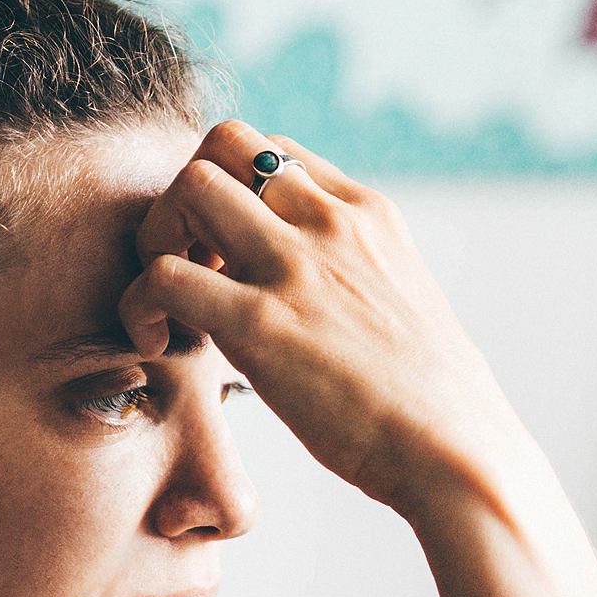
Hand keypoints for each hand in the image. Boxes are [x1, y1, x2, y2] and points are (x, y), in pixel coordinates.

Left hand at [120, 120, 531, 515]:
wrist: (457, 453)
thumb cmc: (431, 402)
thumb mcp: (402, 301)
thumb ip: (356, 274)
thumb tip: (327, 294)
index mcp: (367, 213)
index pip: (274, 150)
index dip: (233, 191)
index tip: (228, 253)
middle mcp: (329, 223)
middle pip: (223, 143)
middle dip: (186, 194)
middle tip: (185, 263)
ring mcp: (294, 268)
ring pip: (188, 186)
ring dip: (155, 235)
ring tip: (165, 300)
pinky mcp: (259, 325)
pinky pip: (163, 276)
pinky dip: (139, 305)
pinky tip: (156, 344)